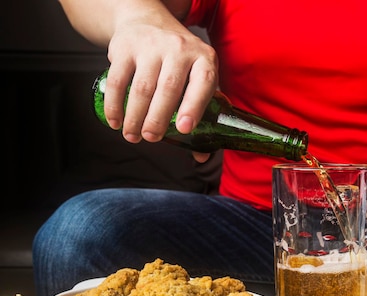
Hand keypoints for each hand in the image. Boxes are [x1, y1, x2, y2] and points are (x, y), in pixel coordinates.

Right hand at [102, 10, 217, 161]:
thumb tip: (202, 156)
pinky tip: (115, 121)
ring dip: (134, 117)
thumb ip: (204, 114)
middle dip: (157, 119)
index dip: (194, 107)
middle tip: (151, 138)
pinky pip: (118, 80)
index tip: (184, 129)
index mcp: (204, 59)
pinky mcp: (125, 48)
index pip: (203, 83)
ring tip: (132, 135)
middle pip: (168, 89)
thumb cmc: (180, 61)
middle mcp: (180, 49)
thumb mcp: (198, 77)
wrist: (149, 22)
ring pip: (142, 88)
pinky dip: (115, 104)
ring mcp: (151, 46)